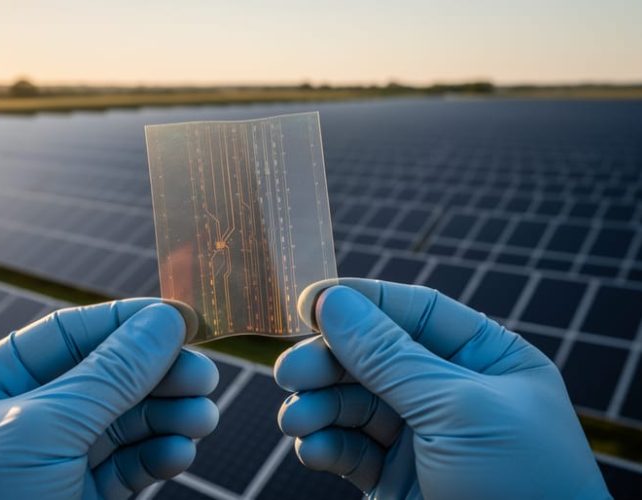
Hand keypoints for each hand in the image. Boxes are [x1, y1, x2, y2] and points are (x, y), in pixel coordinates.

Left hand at [0, 299, 218, 499]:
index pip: (68, 335)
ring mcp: (55, 460)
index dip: (127, 323)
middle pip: (107, 378)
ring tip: (203, 418)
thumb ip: (110, 374)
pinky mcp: (82, 497)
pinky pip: (130, 466)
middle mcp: (23, 417)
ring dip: (169, 417)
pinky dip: (159, 456)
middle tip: (204, 376)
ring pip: (126, 423)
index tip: (181, 318)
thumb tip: (166, 320)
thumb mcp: (43, 430)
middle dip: (158, 375)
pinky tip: (180, 453)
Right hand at [274, 279, 608, 498]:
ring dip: (317, 407)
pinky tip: (313, 449)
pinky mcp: (394, 477)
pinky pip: (348, 448)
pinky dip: (324, 445)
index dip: (361, 302)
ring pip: (352, 403)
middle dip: (328, 363)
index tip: (308, 302)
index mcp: (485, 359)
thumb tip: (333, 302)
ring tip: (296, 421)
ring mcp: (419, 436)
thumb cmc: (522, 484)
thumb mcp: (457, 409)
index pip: (414, 312)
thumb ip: (389, 356)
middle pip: (371, 357)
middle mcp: (449, 391)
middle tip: (288, 373)